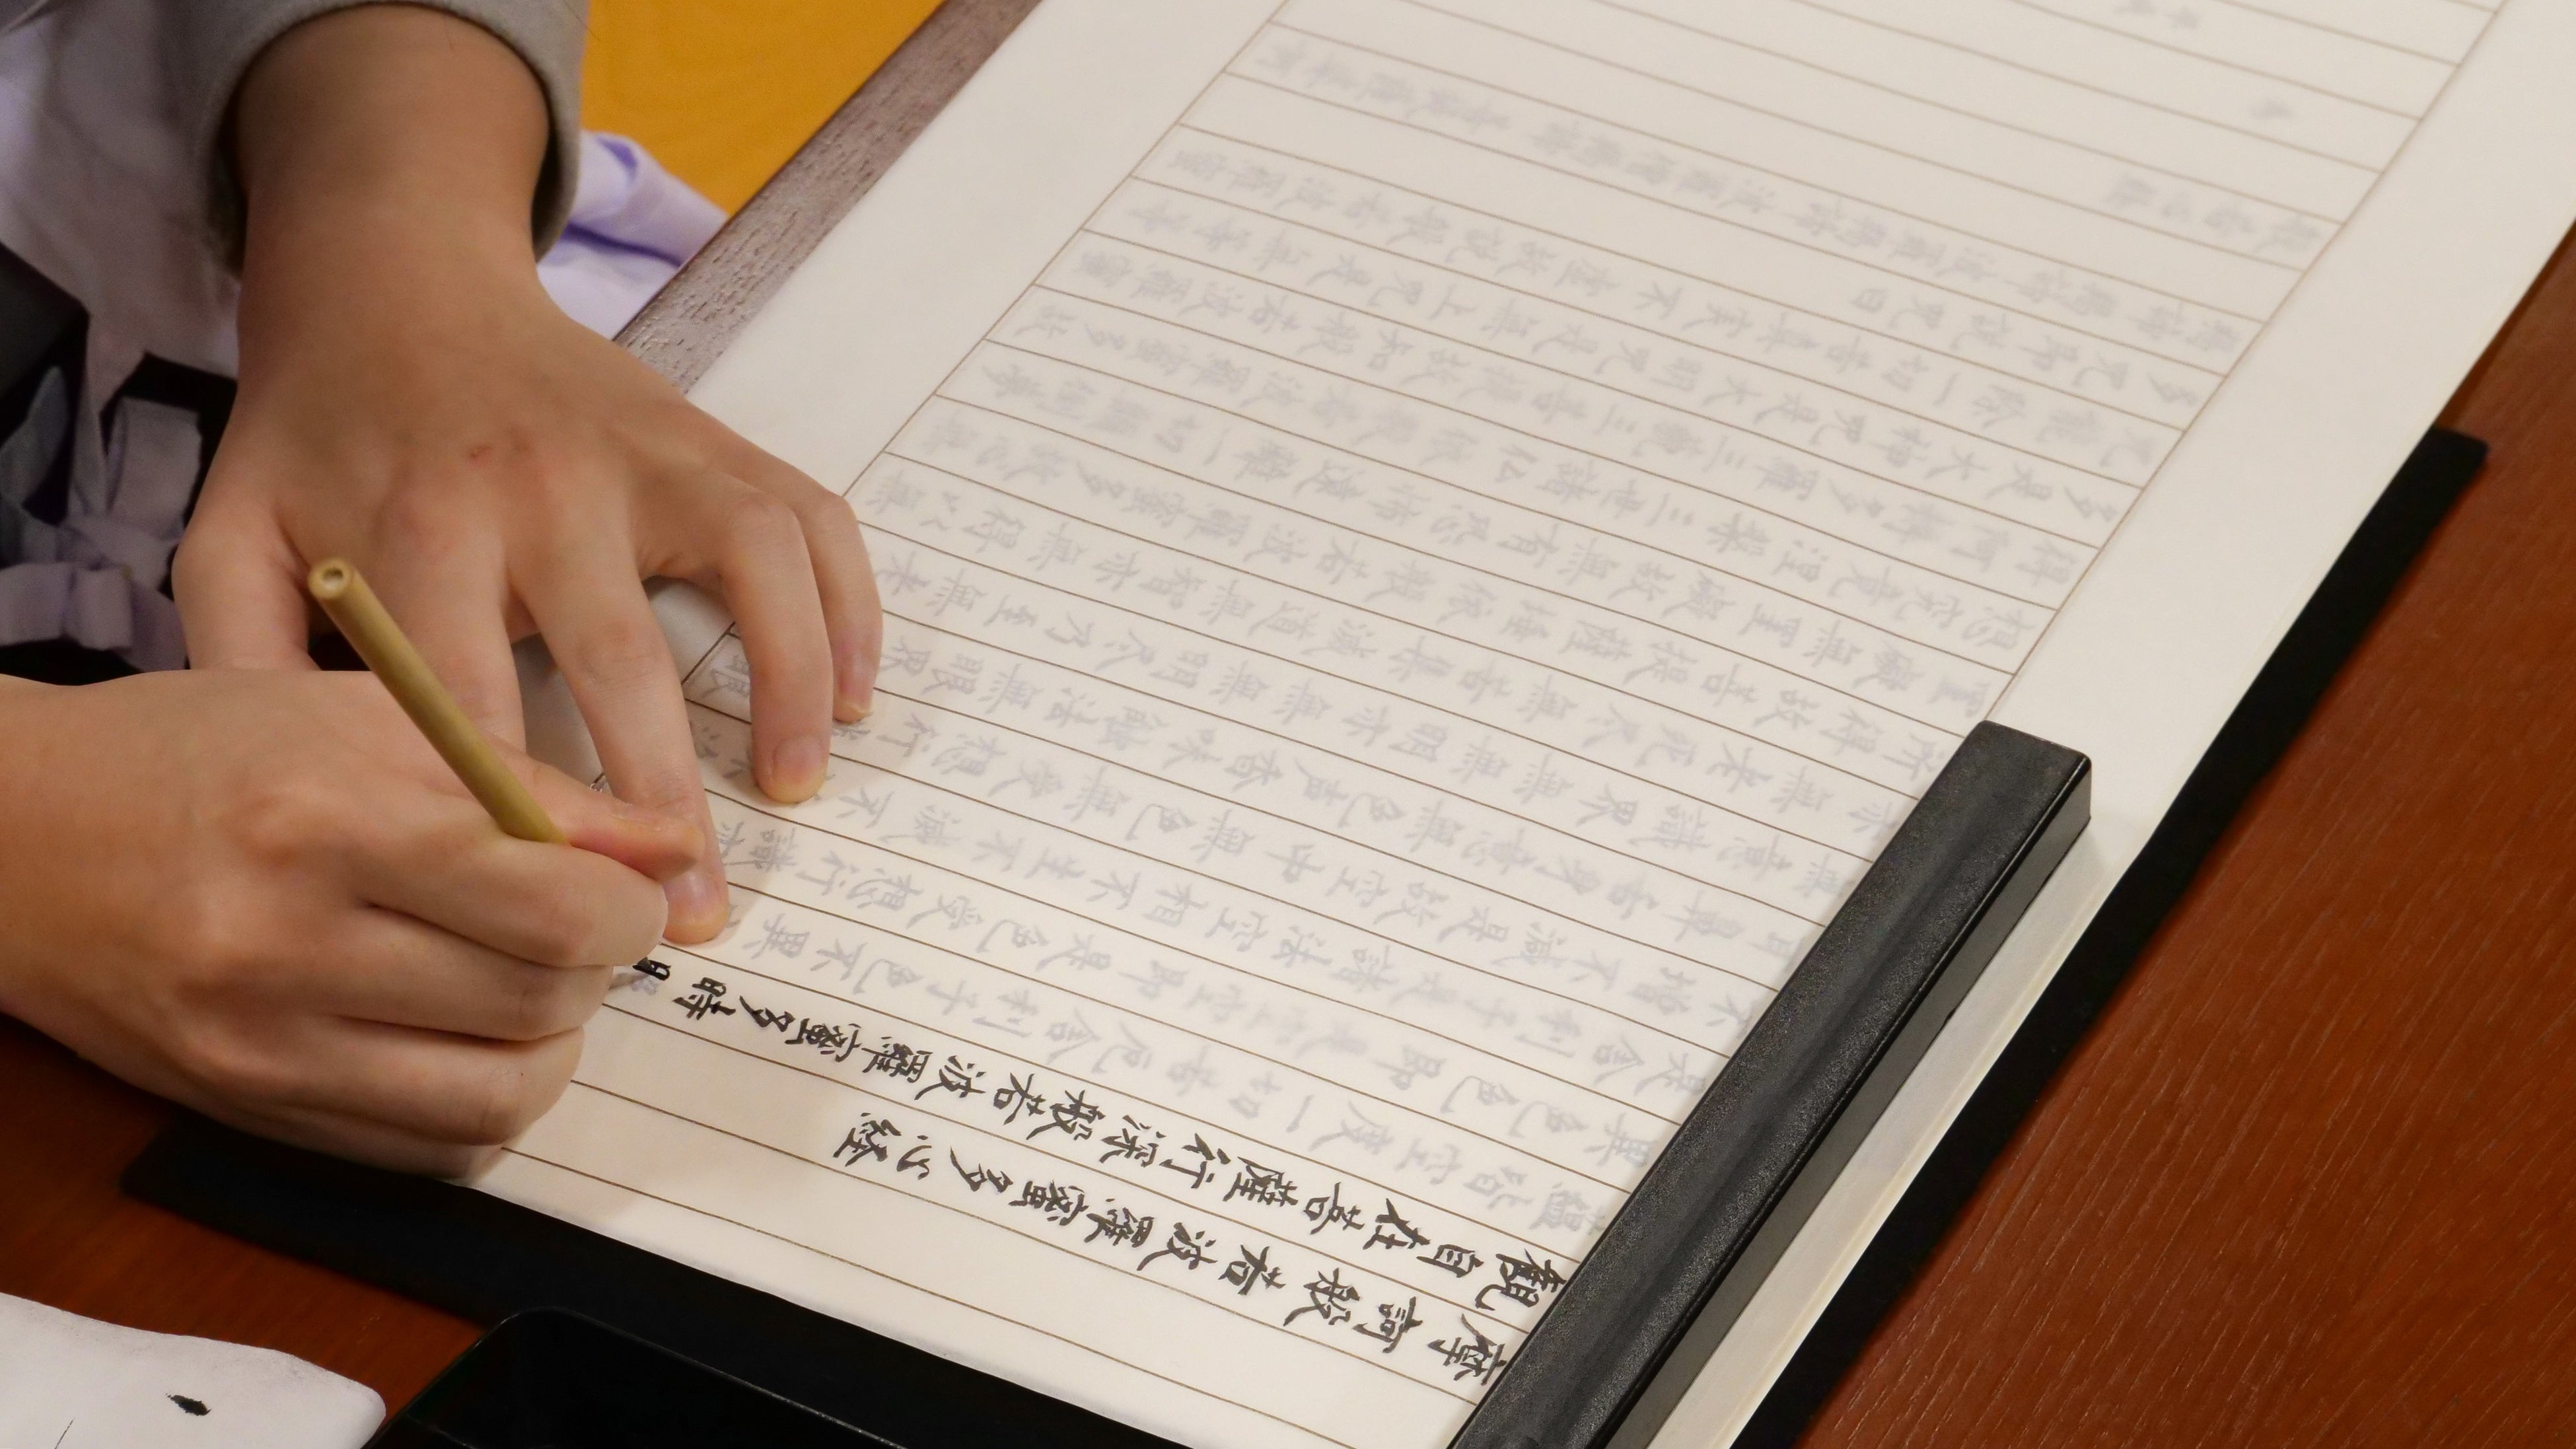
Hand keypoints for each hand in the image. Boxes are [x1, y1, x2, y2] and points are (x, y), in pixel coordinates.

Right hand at [0, 671, 698, 1175]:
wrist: (19, 838)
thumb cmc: (204, 754)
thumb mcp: (372, 720)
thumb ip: (536, 786)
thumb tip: (672, 853)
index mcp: (331, 823)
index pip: (556, 906)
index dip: (627, 905)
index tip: (624, 884)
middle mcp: (291, 947)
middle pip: (541, 1002)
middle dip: (597, 966)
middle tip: (575, 923)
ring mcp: (265, 1048)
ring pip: (500, 1098)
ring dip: (553, 1045)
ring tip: (527, 982)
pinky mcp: (250, 1113)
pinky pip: (429, 1151)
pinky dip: (482, 1101)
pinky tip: (466, 1034)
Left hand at [171, 8, 878, 941]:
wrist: (394, 280)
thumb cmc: (321, 435)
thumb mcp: (235, 536)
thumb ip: (244, 662)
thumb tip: (293, 804)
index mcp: (422, 528)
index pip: (476, 705)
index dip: (516, 824)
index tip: (546, 916)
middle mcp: (542, 486)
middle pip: (619, 659)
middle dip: (661, 802)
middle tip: (695, 913)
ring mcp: (645, 452)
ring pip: (748, 568)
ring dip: (787, 686)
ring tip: (797, 788)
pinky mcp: (711, 437)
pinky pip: (810, 517)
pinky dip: (846, 605)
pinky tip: (850, 696)